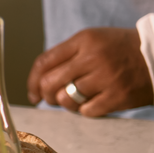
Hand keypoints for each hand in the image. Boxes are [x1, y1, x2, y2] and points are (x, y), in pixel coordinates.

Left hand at [27, 27, 153, 116]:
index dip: (32, 81)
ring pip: (66, 99)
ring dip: (66, 104)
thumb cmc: (121, 50)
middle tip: (52, 99)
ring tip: (76, 100)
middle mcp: (93, 57)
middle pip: (50, 83)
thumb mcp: (93, 41)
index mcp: (83, 40)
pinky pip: (86, 111)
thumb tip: (38, 83)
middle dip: (46, 95)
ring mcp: (107, 77)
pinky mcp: (118, 95)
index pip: (44, 62)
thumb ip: (66, 56)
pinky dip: (86, 111)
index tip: (33, 93)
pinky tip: (94, 103)